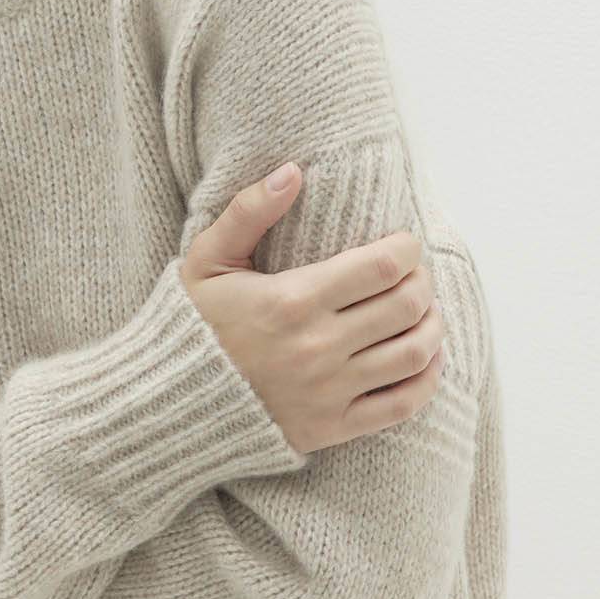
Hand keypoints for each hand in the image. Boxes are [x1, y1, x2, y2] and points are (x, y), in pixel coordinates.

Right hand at [178, 162, 444, 455]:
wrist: (168, 402)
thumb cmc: (192, 324)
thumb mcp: (207, 260)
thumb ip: (248, 211)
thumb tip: (292, 171)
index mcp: (291, 299)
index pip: (383, 265)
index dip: (407, 248)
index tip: (402, 244)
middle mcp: (317, 347)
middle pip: (407, 305)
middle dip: (421, 281)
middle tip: (413, 274)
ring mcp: (328, 391)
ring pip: (413, 353)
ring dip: (432, 326)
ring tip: (424, 312)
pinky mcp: (331, 426)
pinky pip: (401, 404)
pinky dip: (426, 378)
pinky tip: (423, 358)